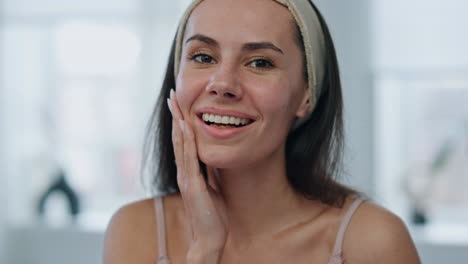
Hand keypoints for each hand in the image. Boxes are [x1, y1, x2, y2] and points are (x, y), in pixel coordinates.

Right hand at [167, 89, 227, 262]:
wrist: (210, 238)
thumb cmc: (212, 215)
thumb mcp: (211, 187)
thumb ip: (207, 172)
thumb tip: (210, 157)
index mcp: (189, 172)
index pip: (183, 141)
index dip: (180, 121)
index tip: (179, 103)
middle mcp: (184, 172)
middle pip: (178, 138)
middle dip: (175, 115)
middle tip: (172, 94)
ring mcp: (186, 178)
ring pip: (180, 144)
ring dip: (178, 122)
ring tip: (175, 103)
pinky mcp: (192, 185)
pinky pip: (189, 158)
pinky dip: (187, 141)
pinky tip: (186, 126)